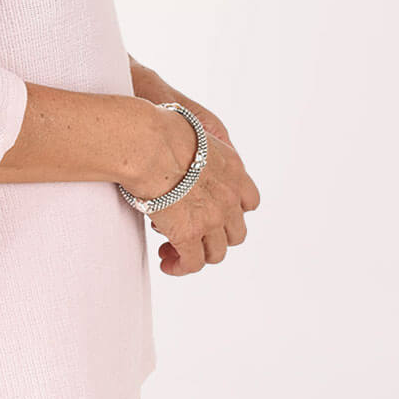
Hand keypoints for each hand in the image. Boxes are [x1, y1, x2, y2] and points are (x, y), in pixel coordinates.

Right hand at [124, 95, 260, 276]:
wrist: (149, 143)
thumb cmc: (160, 131)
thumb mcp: (193, 134)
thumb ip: (197, 151)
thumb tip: (181, 154)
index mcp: (232, 169)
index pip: (249, 201)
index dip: (233, 211)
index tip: (215, 213)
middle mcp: (229, 197)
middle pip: (236, 232)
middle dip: (216, 237)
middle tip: (194, 236)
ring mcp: (212, 218)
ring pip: (217, 253)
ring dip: (198, 255)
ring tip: (175, 252)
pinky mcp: (189, 234)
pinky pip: (192, 263)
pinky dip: (181, 267)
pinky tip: (167, 263)